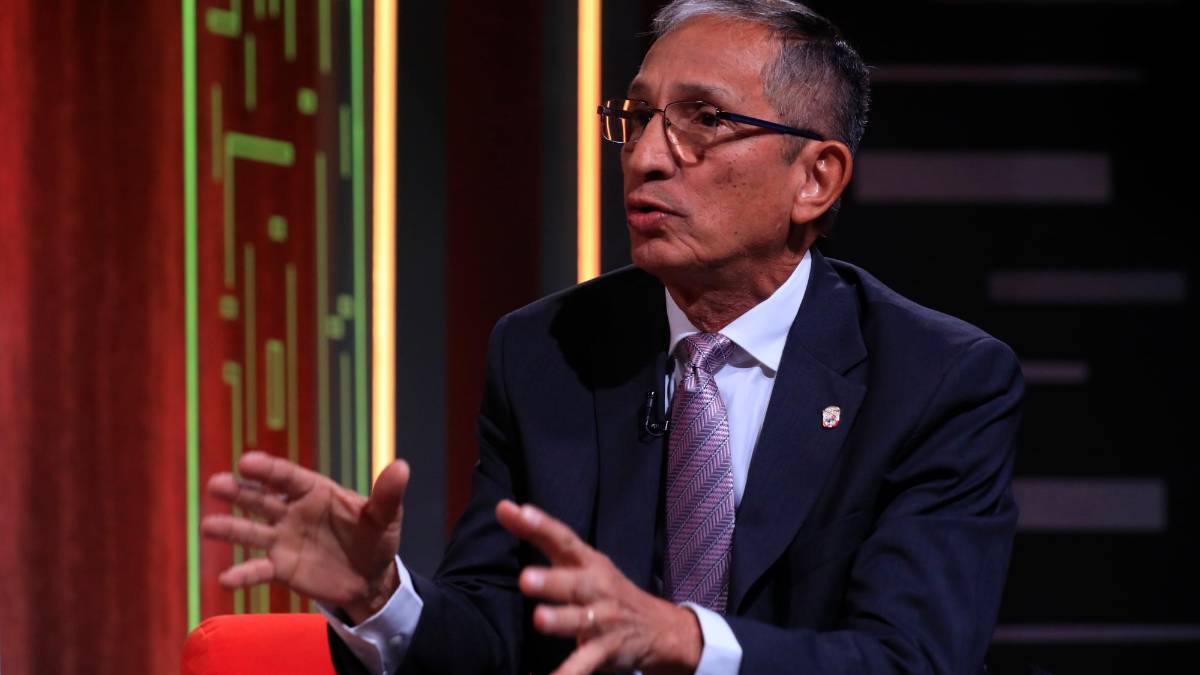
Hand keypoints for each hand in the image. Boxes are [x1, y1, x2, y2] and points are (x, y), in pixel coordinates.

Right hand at [201, 451, 408, 622]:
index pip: (288, 477)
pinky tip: (225, 579)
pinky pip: (258, 569)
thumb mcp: (386, 517)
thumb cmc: (376, 538)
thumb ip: (388, 494)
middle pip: (262, 499)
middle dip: (239, 492)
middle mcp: (293, 512)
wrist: (371, 577)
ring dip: (230, 528)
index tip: (246, 462)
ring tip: (208, 526)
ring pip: (252, 531)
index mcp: (316, 491)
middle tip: (215, 484)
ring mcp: (284, 539)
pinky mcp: (282, 567)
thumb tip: (402, 466)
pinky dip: (242, 574)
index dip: (268, 469)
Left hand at [496, 500, 701, 674]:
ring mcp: (603, 620)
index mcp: (589, 562)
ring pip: (580, 621)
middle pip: (574, 583)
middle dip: (552, 581)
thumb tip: (503, 508)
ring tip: (541, 619)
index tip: (515, 511)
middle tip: (526, 579)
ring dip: (561, 621)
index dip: (541, 525)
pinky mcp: (605, 651)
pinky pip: (583, 665)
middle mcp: (597, 588)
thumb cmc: (606, 589)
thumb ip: (542, 536)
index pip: (563, 538)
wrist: (658, 628)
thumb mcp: (581, 560)